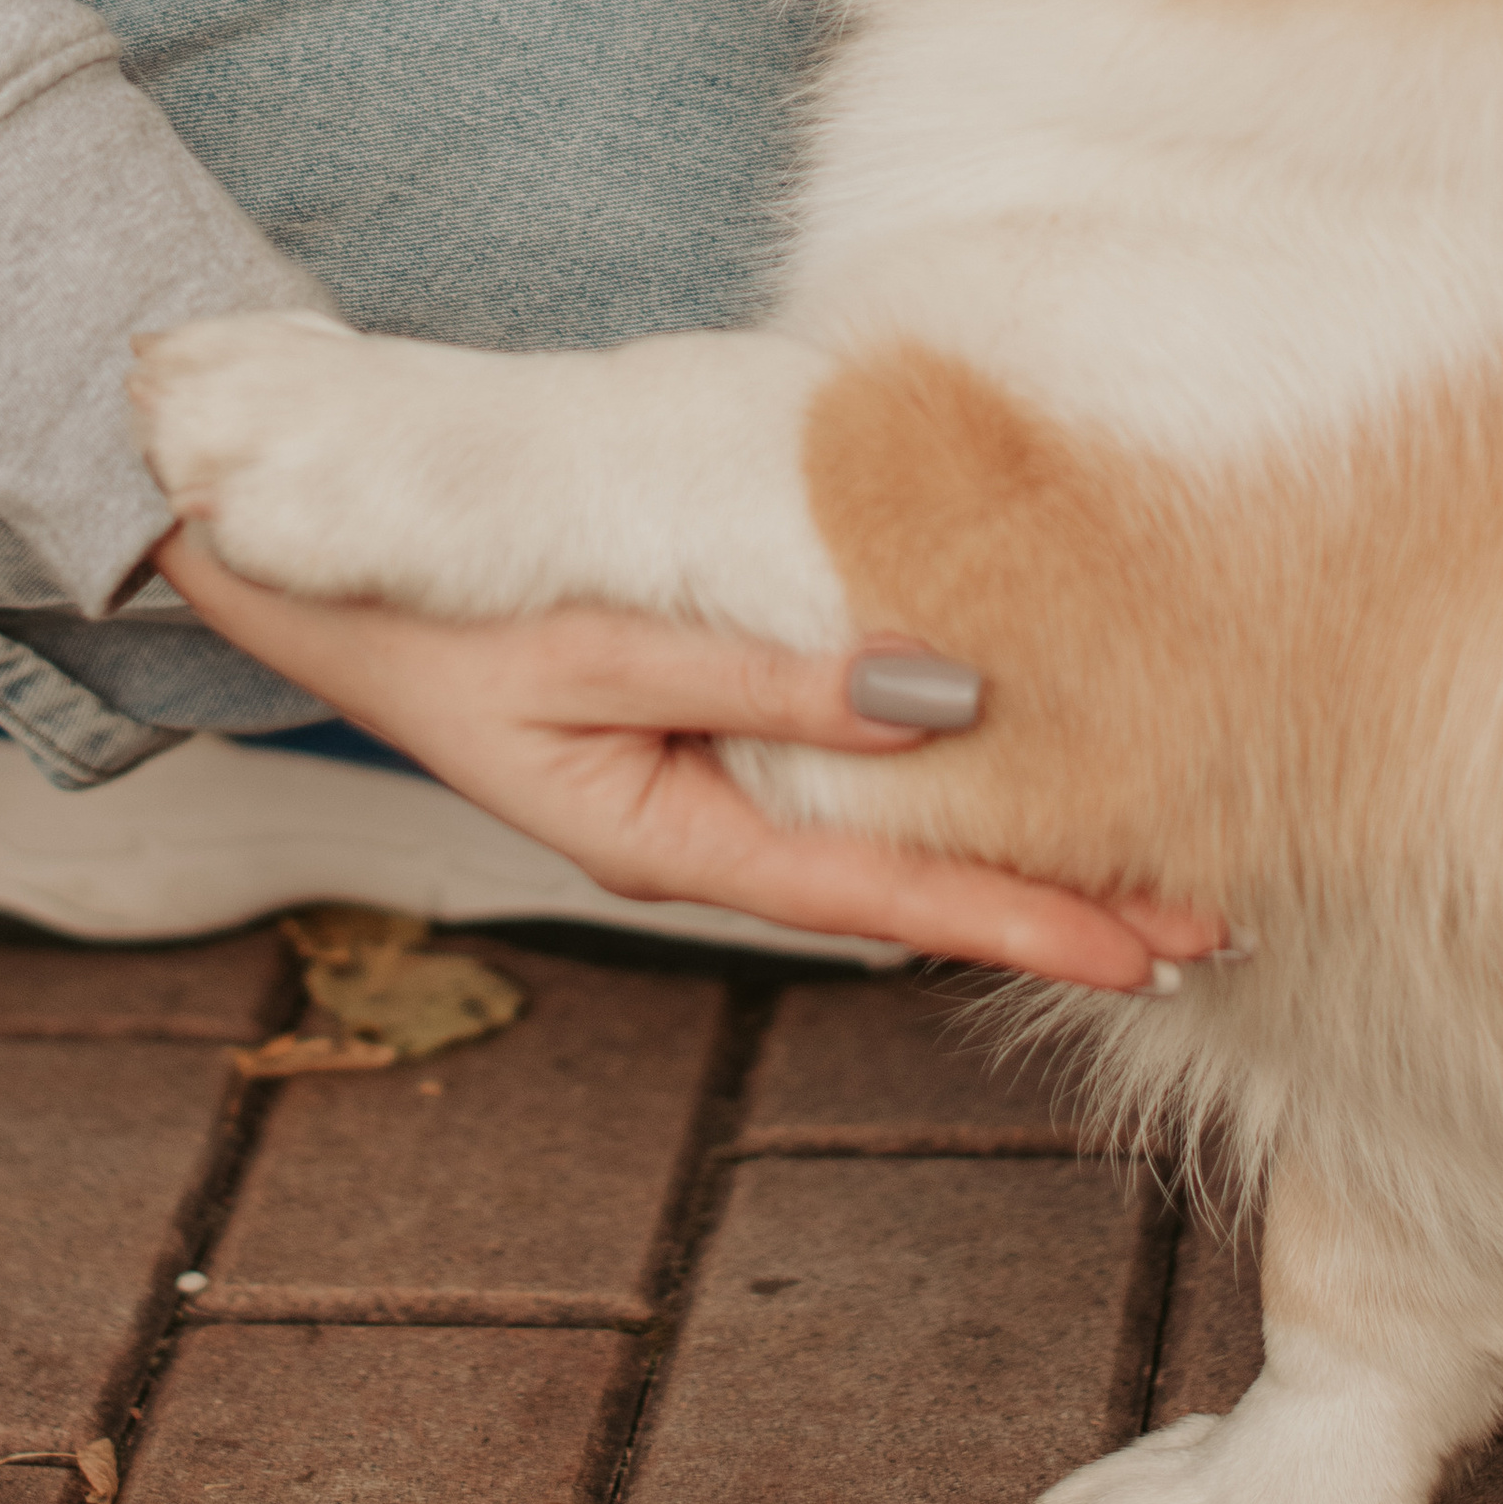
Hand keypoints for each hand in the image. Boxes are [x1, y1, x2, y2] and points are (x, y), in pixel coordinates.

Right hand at [152, 523, 1228, 991]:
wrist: (289, 561)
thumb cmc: (426, 609)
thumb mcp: (592, 645)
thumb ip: (768, 679)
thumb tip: (946, 703)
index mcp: (668, 838)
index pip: (888, 901)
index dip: (1031, 920)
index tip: (1163, 942)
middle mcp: (694, 825)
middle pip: (903, 886)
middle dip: (1054, 903)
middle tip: (1213, 919)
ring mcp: (687, 776)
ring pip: (874, 830)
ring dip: (1002, 841)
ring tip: (1143, 857)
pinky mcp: (679, 712)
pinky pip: (826, 765)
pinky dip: (924, 771)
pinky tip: (994, 757)